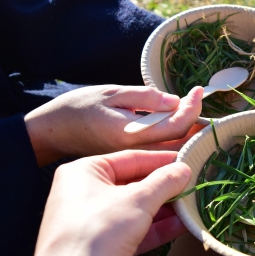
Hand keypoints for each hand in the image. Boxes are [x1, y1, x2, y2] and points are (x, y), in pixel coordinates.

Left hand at [0, 150, 190, 255]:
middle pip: (134, 184)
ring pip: (136, 210)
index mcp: (84, 173)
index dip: (161, 160)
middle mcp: (85, 194)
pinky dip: (157, 228)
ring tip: (192, 204)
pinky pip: (135, 231)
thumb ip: (164, 182)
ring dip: (166, 209)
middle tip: (193, 183)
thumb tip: (183, 169)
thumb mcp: (138, 200)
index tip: (187, 160)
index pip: (130, 158)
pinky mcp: (103, 248)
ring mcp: (94, 223)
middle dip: (165, 187)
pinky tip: (182, 225)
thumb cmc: (96, 233)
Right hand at [24, 85, 202, 165]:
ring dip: (190, 135)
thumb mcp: (113, 93)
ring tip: (196, 113)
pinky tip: (181, 128)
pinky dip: (177, 143)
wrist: (54, 131)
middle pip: (182, 145)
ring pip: (175, 154)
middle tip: (200, 102)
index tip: (199, 90)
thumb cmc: (81, 107)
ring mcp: (135, 163)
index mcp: (132, 134)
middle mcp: (136, 153)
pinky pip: (163, 158)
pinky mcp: (132, 165)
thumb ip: (146, 98)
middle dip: (198, 124)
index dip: (193, 108)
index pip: (176, 126)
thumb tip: (176, 102)